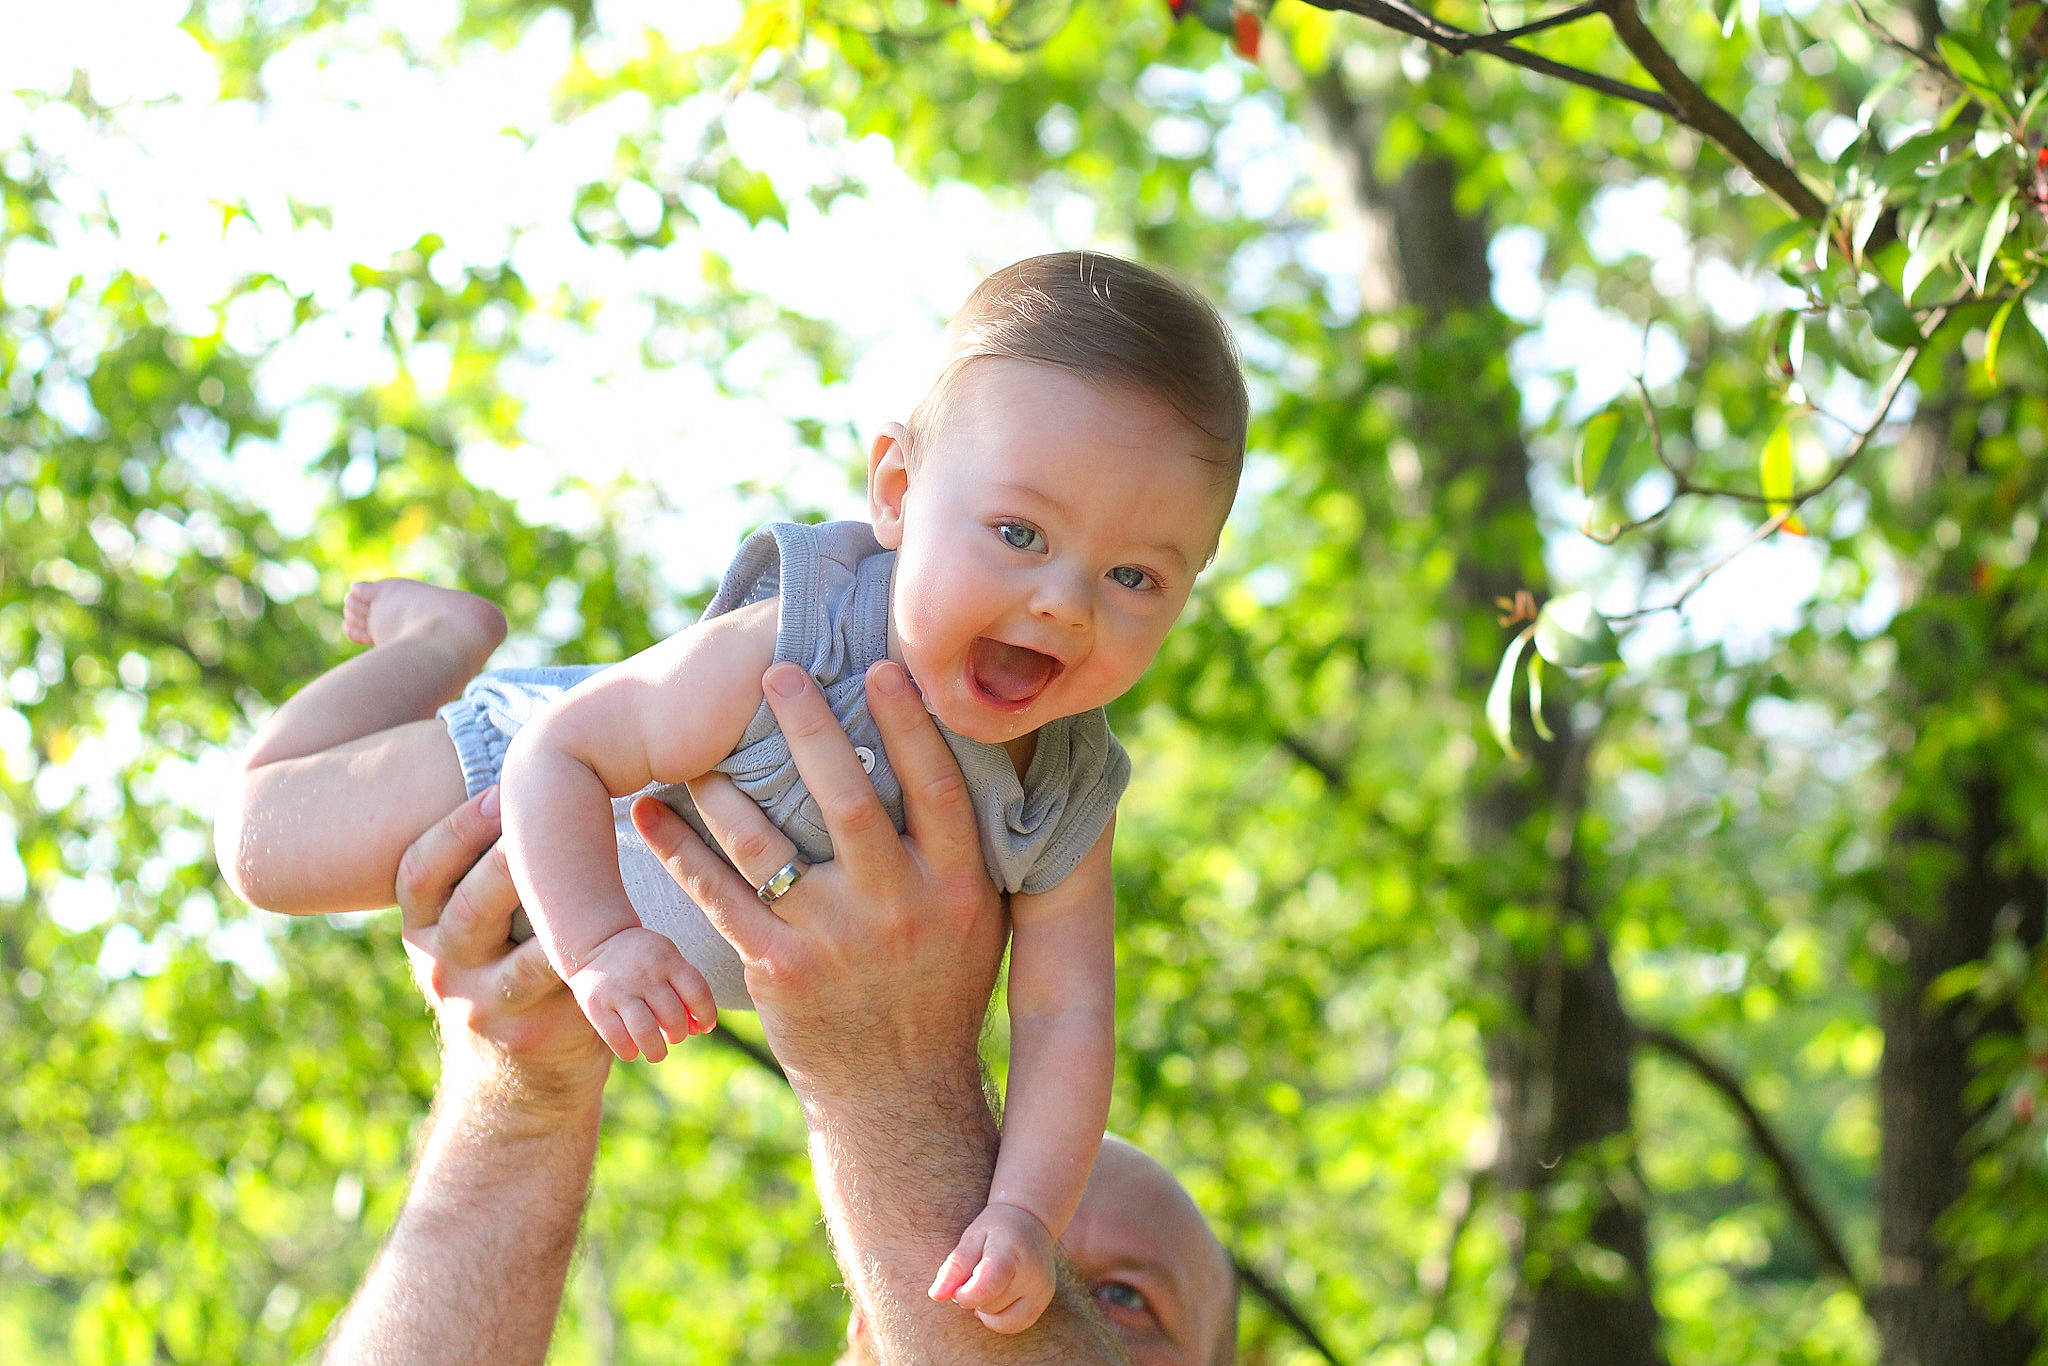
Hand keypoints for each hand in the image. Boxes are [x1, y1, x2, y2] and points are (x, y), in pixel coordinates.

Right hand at [394, 786, 608, 1110]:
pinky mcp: (535, 1033)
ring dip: (563, 913)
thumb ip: (486, 877)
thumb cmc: (507, 975)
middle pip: (470, 907)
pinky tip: (638, 931)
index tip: (500, 791)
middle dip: (509, 859)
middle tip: (547, 818)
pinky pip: (574, 991)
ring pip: (527, 954)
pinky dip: (605, 959)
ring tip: (600, 870)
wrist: (515, 1089)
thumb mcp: (477, 933)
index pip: (420, 872)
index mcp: (423, 930)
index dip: (456, 830)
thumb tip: (527, 780)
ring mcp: (486, 1006)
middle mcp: (442, 968)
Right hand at [565, 926, 714, 1061]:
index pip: (698, 993)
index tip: (704, 1027)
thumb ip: (685, 990)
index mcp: (667, 959)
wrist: (598, 941)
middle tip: (673, 1036)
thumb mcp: (668, 960)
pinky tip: (633, 1050)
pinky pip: (617, 1038)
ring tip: (657, 1052)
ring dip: (656, 1050)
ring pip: (646, 1032)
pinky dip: (629, 1052)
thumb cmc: (644, 958)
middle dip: (678, 1035)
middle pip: (673, 1017)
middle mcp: (644, 974)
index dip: (707, 1016)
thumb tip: (699, 1030)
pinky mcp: (595, 1005)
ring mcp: (619, 990)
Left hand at [630, 658, 1004, 1099]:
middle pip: (847, 801)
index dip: (910, 723)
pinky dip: (680, 854)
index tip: (881, 664)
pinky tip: (652, 815)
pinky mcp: (778, 971)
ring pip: (767, 847)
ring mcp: (834, 942)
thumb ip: (970, 845)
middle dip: (809, 729)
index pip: (936, 788)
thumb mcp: (981, 918)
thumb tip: (965, 748)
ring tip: (693, 744)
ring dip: (723, 790)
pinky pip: (719, 899)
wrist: (898, 1093)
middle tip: (775, 672)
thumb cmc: (940, 987)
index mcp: (958, 887)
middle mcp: (899, 910)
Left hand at [928, 1202, 1058, 1334]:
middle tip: (976, 1274)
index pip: (987, 1287)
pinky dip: (1000, 1318)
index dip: (965, 1294)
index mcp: (1011, 1253)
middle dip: (974, 1297)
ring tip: (988, 1285)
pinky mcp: (1043, 1302)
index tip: (959, 1285)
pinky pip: (1015, 1325)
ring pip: (1001, 1321)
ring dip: (986, 1308)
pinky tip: (997, 1298)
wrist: (1031, 1219)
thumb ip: (954, 1267)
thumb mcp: (971, 1238)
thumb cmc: (995, 1229)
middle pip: (990, 1305)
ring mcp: (1041, 1291)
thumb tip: (936, 1296)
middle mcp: (1032, 1275)